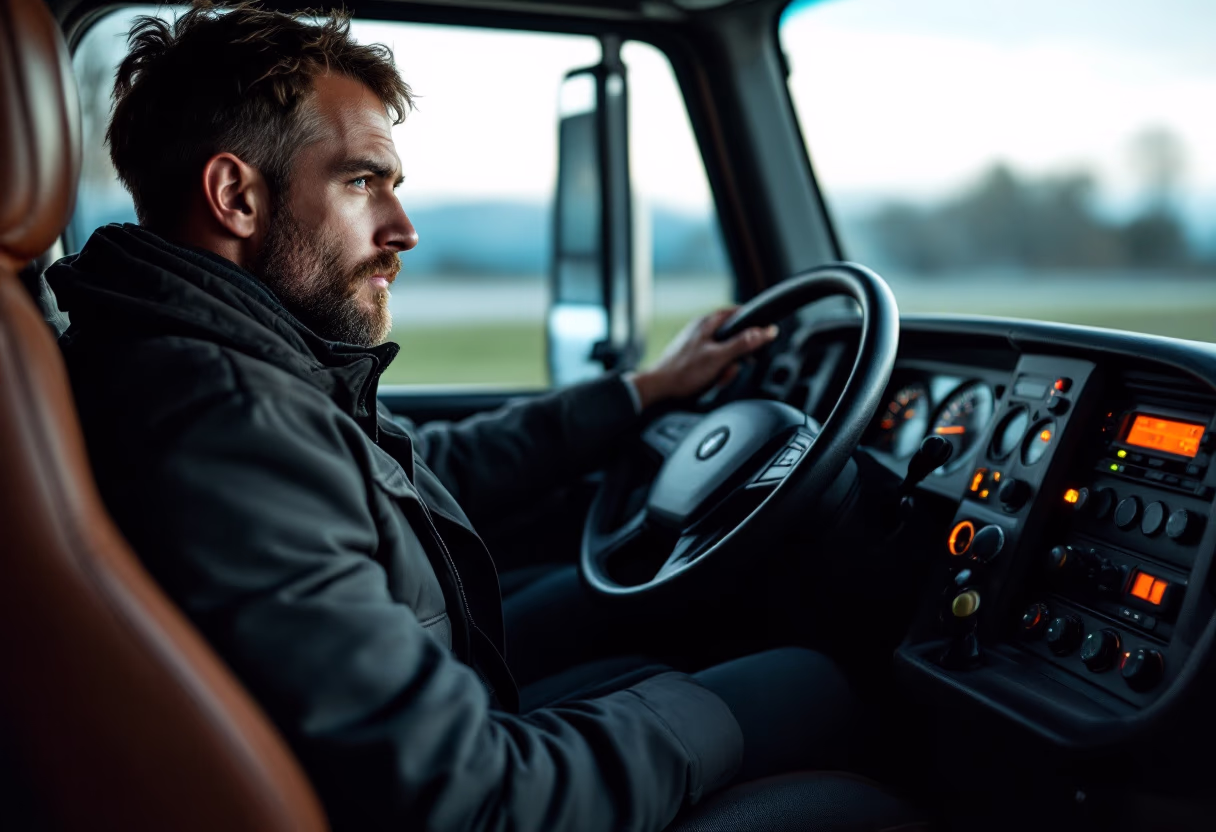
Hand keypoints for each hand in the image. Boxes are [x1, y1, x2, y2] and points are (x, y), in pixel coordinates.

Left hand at [629, 307, 778, 409]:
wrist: (658, 388)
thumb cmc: (683, 372)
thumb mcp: (718, 357)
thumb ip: (742, 344)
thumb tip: (765, 331)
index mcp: (707, 323)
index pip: (737, 313)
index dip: (752, 323)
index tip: (763, 333)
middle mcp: (701, 330)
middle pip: (733, 337)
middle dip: (737, 355)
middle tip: (735, 366)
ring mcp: (697, 344)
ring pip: (724, 353)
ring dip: (726, 368)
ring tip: (718, 378)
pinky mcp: (694, 358)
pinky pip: (713, 363)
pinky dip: (716, 373)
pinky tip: (710, 382)